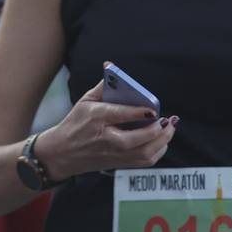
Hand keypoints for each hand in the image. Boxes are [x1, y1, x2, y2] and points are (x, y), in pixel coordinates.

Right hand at [35, 69, 176, 180]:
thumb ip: (103, 86)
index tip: (154, 109)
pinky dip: (158, 151)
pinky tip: (161, 140)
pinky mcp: (119, 164)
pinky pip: (144, 161)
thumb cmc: (74, 124)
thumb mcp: (85, 101)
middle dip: (158, 129)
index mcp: (97, 118)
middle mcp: (108, 139)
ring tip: (169, 128)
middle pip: (139, 138)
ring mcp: (114, 154)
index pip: (122, 115)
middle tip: (167, 119)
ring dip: (162, 141)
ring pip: (145, 153)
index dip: (141, 112)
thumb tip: (112, 68)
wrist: (62, 153)